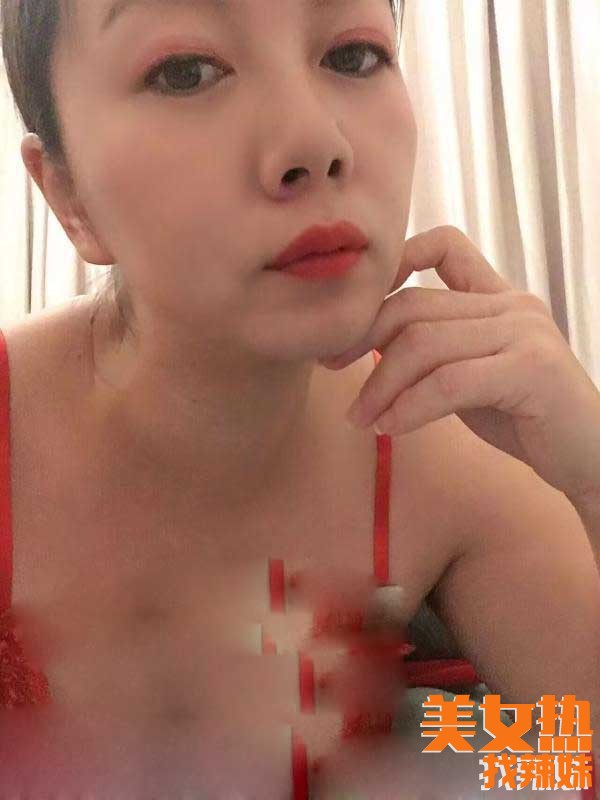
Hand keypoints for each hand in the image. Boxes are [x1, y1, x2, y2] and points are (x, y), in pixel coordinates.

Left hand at [320, 226, 599, 505]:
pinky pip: (449, 382)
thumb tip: (365, 342)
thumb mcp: (472, 375)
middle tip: (330, 366)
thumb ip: (434, 352)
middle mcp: (512, 306)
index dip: (395, 260)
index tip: (354, 308)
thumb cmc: (525, 418)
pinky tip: (389, 428)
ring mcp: (524, 333)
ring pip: (424, 344)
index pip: (445, 244)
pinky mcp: (531, 370)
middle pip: (413, 306)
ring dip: (380, 385)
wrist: (590, 457)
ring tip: (361, 418)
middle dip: (362, 338)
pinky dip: (410, 406)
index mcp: (498, 298)